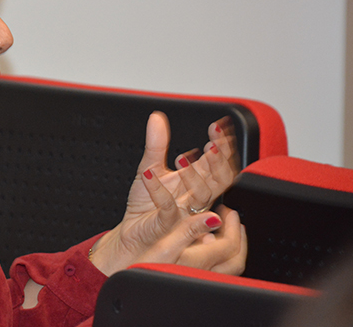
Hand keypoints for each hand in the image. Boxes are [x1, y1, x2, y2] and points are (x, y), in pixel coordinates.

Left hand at [89, 112, 240, 275]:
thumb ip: (156, 144)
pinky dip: (158, 190)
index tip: (218, 127)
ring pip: (199, 196)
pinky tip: (149, 174)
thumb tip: (157, 118)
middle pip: (217, 180)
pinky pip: (166, 208)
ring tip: (182, 157)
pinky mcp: (165, 224)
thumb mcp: (149, 167)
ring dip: (193, 175)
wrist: (130, 233)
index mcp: (194, 184)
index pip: (217, 164)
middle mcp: (193, 199)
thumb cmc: (144, 206)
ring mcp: (183, 213)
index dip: (221, 146)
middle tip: (212, 144)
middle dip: (218, 161)